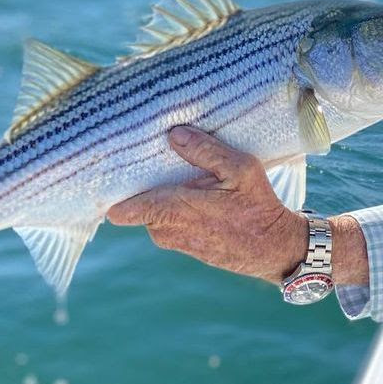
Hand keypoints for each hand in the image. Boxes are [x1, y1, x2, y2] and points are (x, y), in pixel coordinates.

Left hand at [106, 127, 306, 283]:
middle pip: (139, 204)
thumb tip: (174, 134)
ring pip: (154, 214)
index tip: (107, 175)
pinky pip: (168, 224)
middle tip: (156, 161)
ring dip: (163, 198)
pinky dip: (175, 210)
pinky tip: (195, 194)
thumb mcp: (240, 169)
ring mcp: (176, 242)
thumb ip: (205, 151)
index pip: (127, 209)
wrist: (275, 249)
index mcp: (176, 210)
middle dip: (145, 186)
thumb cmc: (259, 207)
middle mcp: (169, 231)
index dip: (113, 194)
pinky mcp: (185, 247)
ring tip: (181, 175)